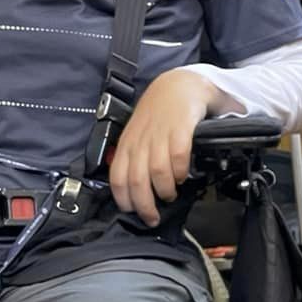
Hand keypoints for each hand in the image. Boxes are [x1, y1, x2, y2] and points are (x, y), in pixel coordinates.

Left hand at [109, 68, 217, 225]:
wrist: (179, 85)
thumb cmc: (159, 113)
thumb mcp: (138, 133)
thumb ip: (134, 157)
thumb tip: (132, 189)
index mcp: (127, 144)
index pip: (117, 178)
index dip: (124, 200)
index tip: (134, 213)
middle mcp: (141, 141)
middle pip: (136, 180)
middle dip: (145, 205)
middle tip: (153, 217)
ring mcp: (160, 134)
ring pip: (157, 172)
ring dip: (164, 190)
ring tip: (170, 194)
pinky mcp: (181, 128)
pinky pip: (178, 156)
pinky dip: (181, 171)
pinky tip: (183, 175)